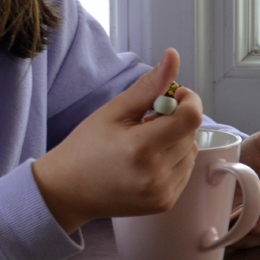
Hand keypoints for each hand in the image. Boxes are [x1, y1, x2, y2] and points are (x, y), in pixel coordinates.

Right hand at [32, 48, 202, 234]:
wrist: (68, 191)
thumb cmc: (85, 148)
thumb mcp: (113, 111)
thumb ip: (148, 85)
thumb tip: (173, 56)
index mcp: (141, 148)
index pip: (191, 118)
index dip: (188, 100)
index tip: (173, 96)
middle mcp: (156, 174)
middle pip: (191, 134)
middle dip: (176, 120)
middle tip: (147, 121)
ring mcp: (162, 193)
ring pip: (191, 152)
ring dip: (177, 141)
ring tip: (146, 142)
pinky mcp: (164, 203)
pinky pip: (185, 171)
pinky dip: (174, 159)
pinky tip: (149, 159)